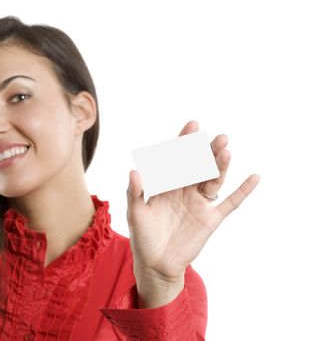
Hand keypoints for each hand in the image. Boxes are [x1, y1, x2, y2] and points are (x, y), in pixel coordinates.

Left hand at [126, 120, 259, 306]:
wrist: (155, 264)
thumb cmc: (142, 237)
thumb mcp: (135, 213)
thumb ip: (135, 192)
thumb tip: (134, 171)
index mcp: (166, 185)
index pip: (177, 159)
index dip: (184, 142)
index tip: (193, 125)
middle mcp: (185, 190)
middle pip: (199, 166)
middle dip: (206, 151)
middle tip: (216, 136)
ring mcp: (199, 204)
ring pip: (213, 179)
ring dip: (221, 165)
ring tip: (227, 150)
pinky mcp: (211, 219)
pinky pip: (230, 203)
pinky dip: (242, 191)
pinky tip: (255, 177)